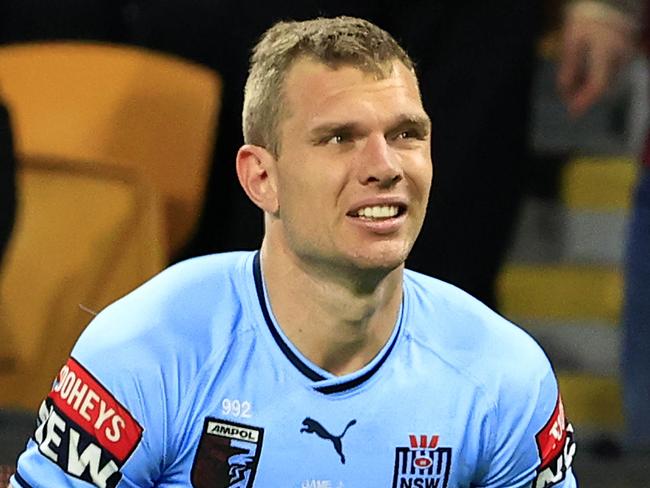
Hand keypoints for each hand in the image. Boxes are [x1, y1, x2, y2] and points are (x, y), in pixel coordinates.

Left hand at [557, 2, 636, 116]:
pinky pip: (613, 70)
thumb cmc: (587, 15)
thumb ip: (569, 66)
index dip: (585, 101)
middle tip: (567, 97)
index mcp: (607, 48)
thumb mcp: (572, 39)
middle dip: (584, 95)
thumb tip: (564, 92)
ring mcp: (629, 51)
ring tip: (572, 84)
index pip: (598, 84)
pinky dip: (597, 76)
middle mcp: (623, 52)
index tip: (572, 112)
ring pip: (609, 78)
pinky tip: (583, 75)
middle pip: (604, 84)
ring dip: (590, 85)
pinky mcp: (629, 51)